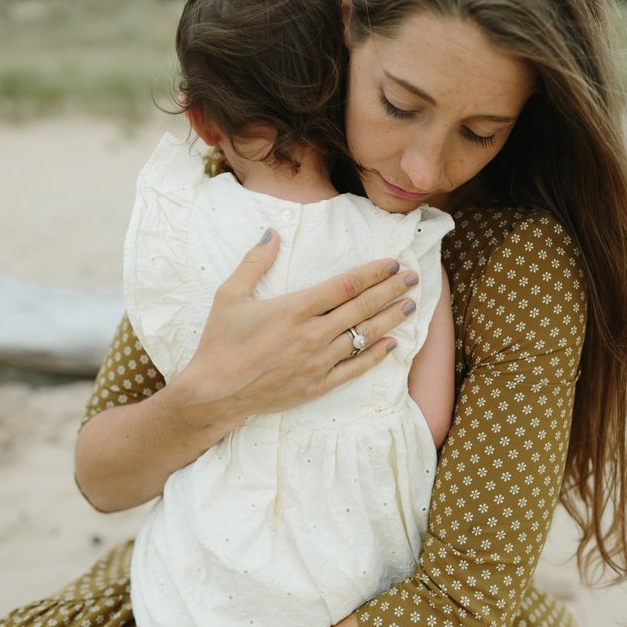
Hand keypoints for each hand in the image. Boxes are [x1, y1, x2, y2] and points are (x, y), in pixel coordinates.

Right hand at [169, 229, 418, 427]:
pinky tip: (393, 344)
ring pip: (363, 336)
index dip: (372, 273)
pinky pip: (355, 369)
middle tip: (414, 278)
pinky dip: (376, 356)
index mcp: (294, 309)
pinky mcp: (317, 385)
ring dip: (389, 319)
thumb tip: (273, 233)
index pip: (345, 285)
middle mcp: (312, 334)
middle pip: (361, 307)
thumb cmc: (219, 342)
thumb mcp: (229, 296)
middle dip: (391, 290)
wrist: (213, 393)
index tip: (392, 263)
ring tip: (410, 305)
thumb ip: (254, 262)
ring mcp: (317, 362)